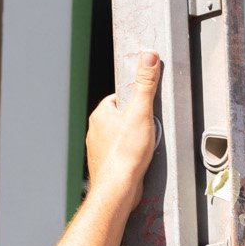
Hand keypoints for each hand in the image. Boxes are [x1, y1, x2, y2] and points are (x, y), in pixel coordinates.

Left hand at [85, 50, 162, 210]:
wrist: (118, 188)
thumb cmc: (126, 153)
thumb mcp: (141, 112)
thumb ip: (146, 83)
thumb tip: (149, 57)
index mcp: (100, 114)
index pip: (121, 98)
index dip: (137, 103)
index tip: (146, 111)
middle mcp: (95, 130)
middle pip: (122, 118)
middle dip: (137, 123)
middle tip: (149, 132)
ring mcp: (99, 148)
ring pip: (121, 137)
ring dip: (134, 141)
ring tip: (144, 148)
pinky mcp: (105, 164)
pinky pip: (120, 153)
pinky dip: (130, 156)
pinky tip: (139, 162)